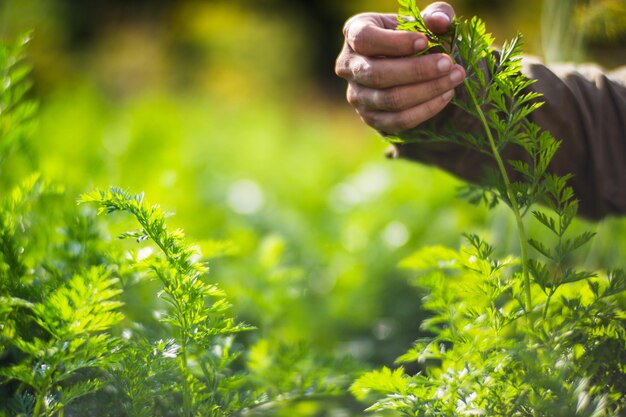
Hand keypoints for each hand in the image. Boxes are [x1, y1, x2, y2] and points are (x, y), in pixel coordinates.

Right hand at [335, 2, 465, 134]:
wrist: (406, 68)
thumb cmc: (412, 37)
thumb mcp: (422, 21)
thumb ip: (435, 15)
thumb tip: (441, 22)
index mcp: (354, 33)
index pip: (365, 39)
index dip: (394, 43)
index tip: (424, 42)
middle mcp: (348, 66)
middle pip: (377, 74)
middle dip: (417, 70)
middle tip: (448, 64)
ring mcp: (356, 95)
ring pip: (389, 99)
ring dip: (426, 90)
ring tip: (454, 78)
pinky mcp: (371, 118)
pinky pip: (397, 120)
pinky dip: (424, 110)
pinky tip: (445, 95)